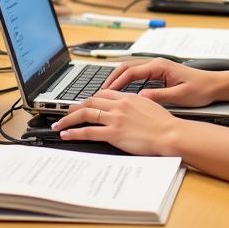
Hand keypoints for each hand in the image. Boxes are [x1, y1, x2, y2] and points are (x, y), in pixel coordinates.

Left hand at [51, 88, 181, 155]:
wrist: (169, 133)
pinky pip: (88, 131)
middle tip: (66, 112)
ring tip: (59, 123)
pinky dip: (75, 132)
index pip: (103, 93)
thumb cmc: (164, 123)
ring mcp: (115, 118)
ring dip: (69, 119)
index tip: (84, 103)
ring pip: (85, 114)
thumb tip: (132, 104)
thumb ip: (137, 103)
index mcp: (128, 97)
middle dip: (75, 107)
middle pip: (90, 101)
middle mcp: (119, 105)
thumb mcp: (150, 105)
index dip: (90, 98)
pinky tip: (67, 134)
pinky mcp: (113, 133)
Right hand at [103, 57, 221, 105]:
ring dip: (119, 78)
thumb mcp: (179, 96)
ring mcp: (158, 67)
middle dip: (113, 78)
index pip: (132, 72)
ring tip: (108, 91)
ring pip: (132, 69)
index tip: (107, 92)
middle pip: (128, 67)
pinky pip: (139, 74)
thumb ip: (159, 96)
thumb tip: (140, 97)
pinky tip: (123, 90)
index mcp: (160, 66)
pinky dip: (127, 80)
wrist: (214, 85)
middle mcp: (157, 64)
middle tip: (101, 91)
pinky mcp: (160, 73)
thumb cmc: (200, 89)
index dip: (117, 82)